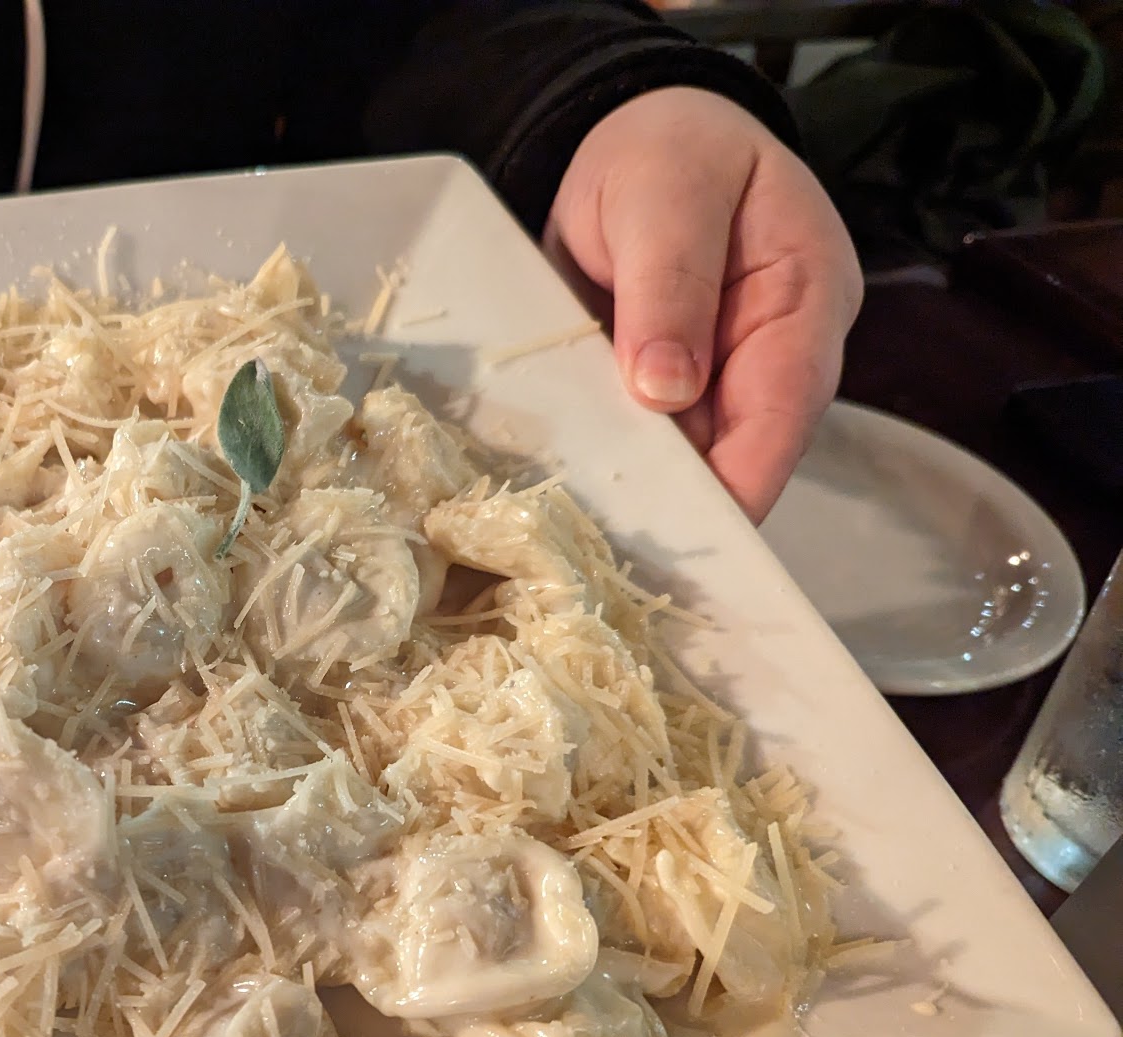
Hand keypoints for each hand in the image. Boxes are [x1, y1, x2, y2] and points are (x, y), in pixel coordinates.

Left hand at [545, 87, 862, 520]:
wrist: (632, 137)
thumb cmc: (669, 150)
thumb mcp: (666, 192)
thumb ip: (670, 282)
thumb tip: (668, 391)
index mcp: (805, 296)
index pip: (787, 405)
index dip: (748, 476)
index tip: (702, 531)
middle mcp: (773, 354)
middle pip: (742, 450)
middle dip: (689, 506)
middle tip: (623, 558)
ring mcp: (719, 380)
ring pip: (690, 458)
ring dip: (643, 495)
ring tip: (589, 542)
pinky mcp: (665, 395)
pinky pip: (643, 444)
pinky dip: (611, 470)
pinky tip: (571, 506)